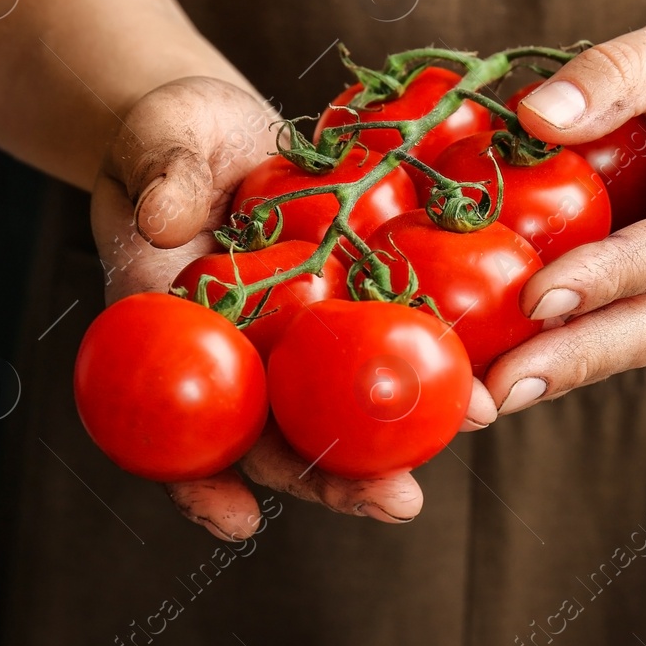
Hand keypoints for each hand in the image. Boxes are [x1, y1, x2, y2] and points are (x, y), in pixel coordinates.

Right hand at [91, 76, 445, 537]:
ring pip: (349, 394)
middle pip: (283, 434)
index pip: (175, 431)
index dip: (201, 480)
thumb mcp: (155, 145)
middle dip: (340, 477)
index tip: (239, 522)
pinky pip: (394, 322)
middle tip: (400, 501)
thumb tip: (164, 224)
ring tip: (476, 420)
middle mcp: (243, 352)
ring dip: (409, 420)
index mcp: (174, 340)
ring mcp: (302, 329)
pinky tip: (489, 354)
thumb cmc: (163, 136)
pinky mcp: (353, 290)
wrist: (216, 123)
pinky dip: (435, 341)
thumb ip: (163, 181)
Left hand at [476, 13, 645, 416]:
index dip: (606, 277)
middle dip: (576, 360)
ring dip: (565, 372)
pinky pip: (631, 330)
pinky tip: (509, 367)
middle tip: (497, 391)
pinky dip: (571, 352)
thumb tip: (535, 117)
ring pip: (643, 341)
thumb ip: (617, 71)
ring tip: (488, 399)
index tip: (536, 298)